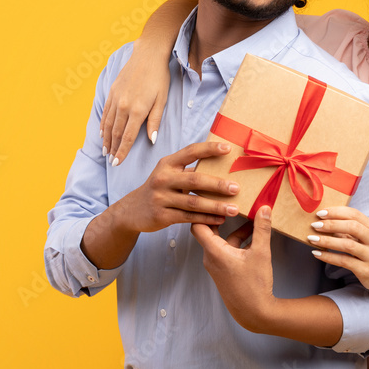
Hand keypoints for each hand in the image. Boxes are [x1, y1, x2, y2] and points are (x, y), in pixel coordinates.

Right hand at [100, 38, 170, 165]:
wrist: (147, 55)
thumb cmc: (159, 78)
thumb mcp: (162, 100)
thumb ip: (155, 121)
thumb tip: (151, 140)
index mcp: (138, 110)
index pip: (127, 137)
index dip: (122, 152)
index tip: (117, 163)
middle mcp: (123, 106)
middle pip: (115, 133)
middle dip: (113, 149)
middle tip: (111, 161)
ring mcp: (115, 99)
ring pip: (108, 124)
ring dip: (106, 140)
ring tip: (105, 152)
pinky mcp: (112, 92)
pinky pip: (105, 113)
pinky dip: (103, 125)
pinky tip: (102, 133)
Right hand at [118, 141, 239, 233]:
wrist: (132, 210)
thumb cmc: (159, 189)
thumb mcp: (169, 174)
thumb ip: (190, 170)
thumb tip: (222, 165)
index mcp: (168, 164)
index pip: (191, 151)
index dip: (210, 149)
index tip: (228, 148)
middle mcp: (163, 178)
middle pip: (195, 180)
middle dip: (218, 184)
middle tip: (236, 188)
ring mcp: (161, 198)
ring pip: (194, 203)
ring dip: (216, 206)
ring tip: (234, 209)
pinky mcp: (162, 216)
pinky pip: (189, 218)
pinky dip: (206, 219)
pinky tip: (220, 220)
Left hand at [192, 206, 274, 333]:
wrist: (254, 313)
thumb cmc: (254, 285)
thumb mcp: (261, 253)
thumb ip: (262, 229)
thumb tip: (264, 208)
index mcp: (215, 251)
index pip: (198, 225)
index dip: (204, 211)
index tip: (214, 199)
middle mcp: (211, 257)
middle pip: (209, 230)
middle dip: (220, 216)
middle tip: (230, 202)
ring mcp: (216, 265)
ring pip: (221, 240)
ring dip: (234, 229)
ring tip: (251, 218)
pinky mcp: (223, 271)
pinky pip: (226, 250)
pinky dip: (237, 241)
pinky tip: (254, 237)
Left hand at [309, 207, 368, 297]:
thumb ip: (352, 231)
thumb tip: (328, 223)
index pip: (354, 214)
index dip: (336, 212)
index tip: (321, 212)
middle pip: (351, 226)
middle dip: (331, 224)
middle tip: (314, 224)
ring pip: (347, 244)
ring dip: (327, 240)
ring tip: (311, 238)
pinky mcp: (365, 270)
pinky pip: (344, 261)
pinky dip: (329, 257)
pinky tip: (317, 254)